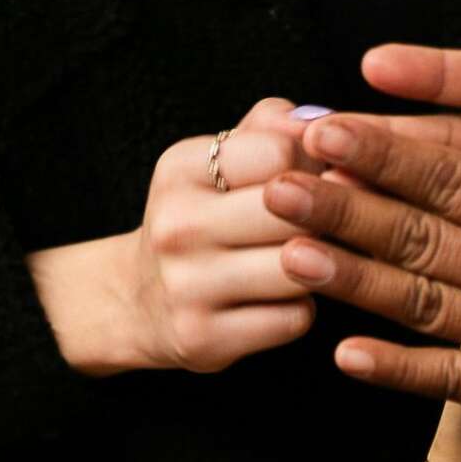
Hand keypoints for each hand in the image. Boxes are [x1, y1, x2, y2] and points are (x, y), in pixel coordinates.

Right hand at [31, 97, 318, 374]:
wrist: (138, 300)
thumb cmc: (201, 218)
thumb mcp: (219, 160)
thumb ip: (271, 128)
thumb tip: (322, 122)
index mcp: (180, 169)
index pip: (279, 152)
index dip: (311, 164)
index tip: (309, 179)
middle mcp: (176, 225)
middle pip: (293, 212)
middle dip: (322, 218)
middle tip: (323, 224)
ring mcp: (186, 286)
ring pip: (299, 268)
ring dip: (318, 266)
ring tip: (304, 260)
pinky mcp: (205, 339)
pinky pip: (293, 319)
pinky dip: (301, 309)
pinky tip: (279, 300)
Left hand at [268, 67, 460, 460]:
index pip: (450, 174)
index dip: (382, 152)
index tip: (327, 131)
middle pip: (415, 236)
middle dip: (340, 206)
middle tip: (276, 184)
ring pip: (418, 304)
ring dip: (351, 278)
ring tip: (290, 253)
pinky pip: (450, 383)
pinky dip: (396, 371)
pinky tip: (347, 356)